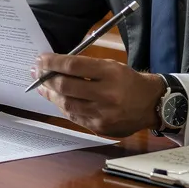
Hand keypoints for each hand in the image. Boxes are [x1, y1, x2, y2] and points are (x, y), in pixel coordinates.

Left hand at [33, 54, 164, 136]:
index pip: (73, 66)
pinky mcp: (100, 128)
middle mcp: (107, 95)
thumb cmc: (128, 81)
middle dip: (47, 79)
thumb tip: (54, 67)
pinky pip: (74, 117)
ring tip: (43, 87)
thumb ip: (84, 67)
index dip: (52, 62)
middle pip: (66, 86)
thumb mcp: (110, 66)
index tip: (40, 59)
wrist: (151, 104)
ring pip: (67, 104)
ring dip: (51, 94)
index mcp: (111, 74)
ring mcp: (103, 114)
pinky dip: (63, 107)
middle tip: (36, 73)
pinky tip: (57, 99)